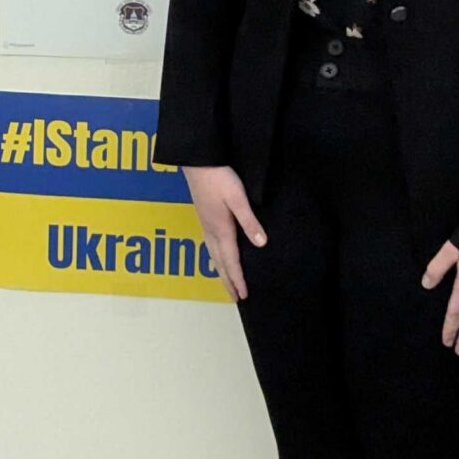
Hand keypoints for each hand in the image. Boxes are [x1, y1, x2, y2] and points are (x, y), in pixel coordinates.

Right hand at [182, 165, 265, 300]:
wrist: (198, 161)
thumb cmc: (219, 177)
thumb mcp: (238, 198)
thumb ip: (249, 222)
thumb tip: (260, 244)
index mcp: (221, 229)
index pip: (231, 261)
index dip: (238, 279)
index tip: (243, 295)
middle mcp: (211, 230)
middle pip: (220, 262)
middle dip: (228, 281)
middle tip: (235, 297)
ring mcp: (205, 224)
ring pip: (213, 255)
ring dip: (220, 271)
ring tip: (226, 282)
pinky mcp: (203, 216)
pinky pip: (209, 245)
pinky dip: (214, 257)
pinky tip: (216, 255)